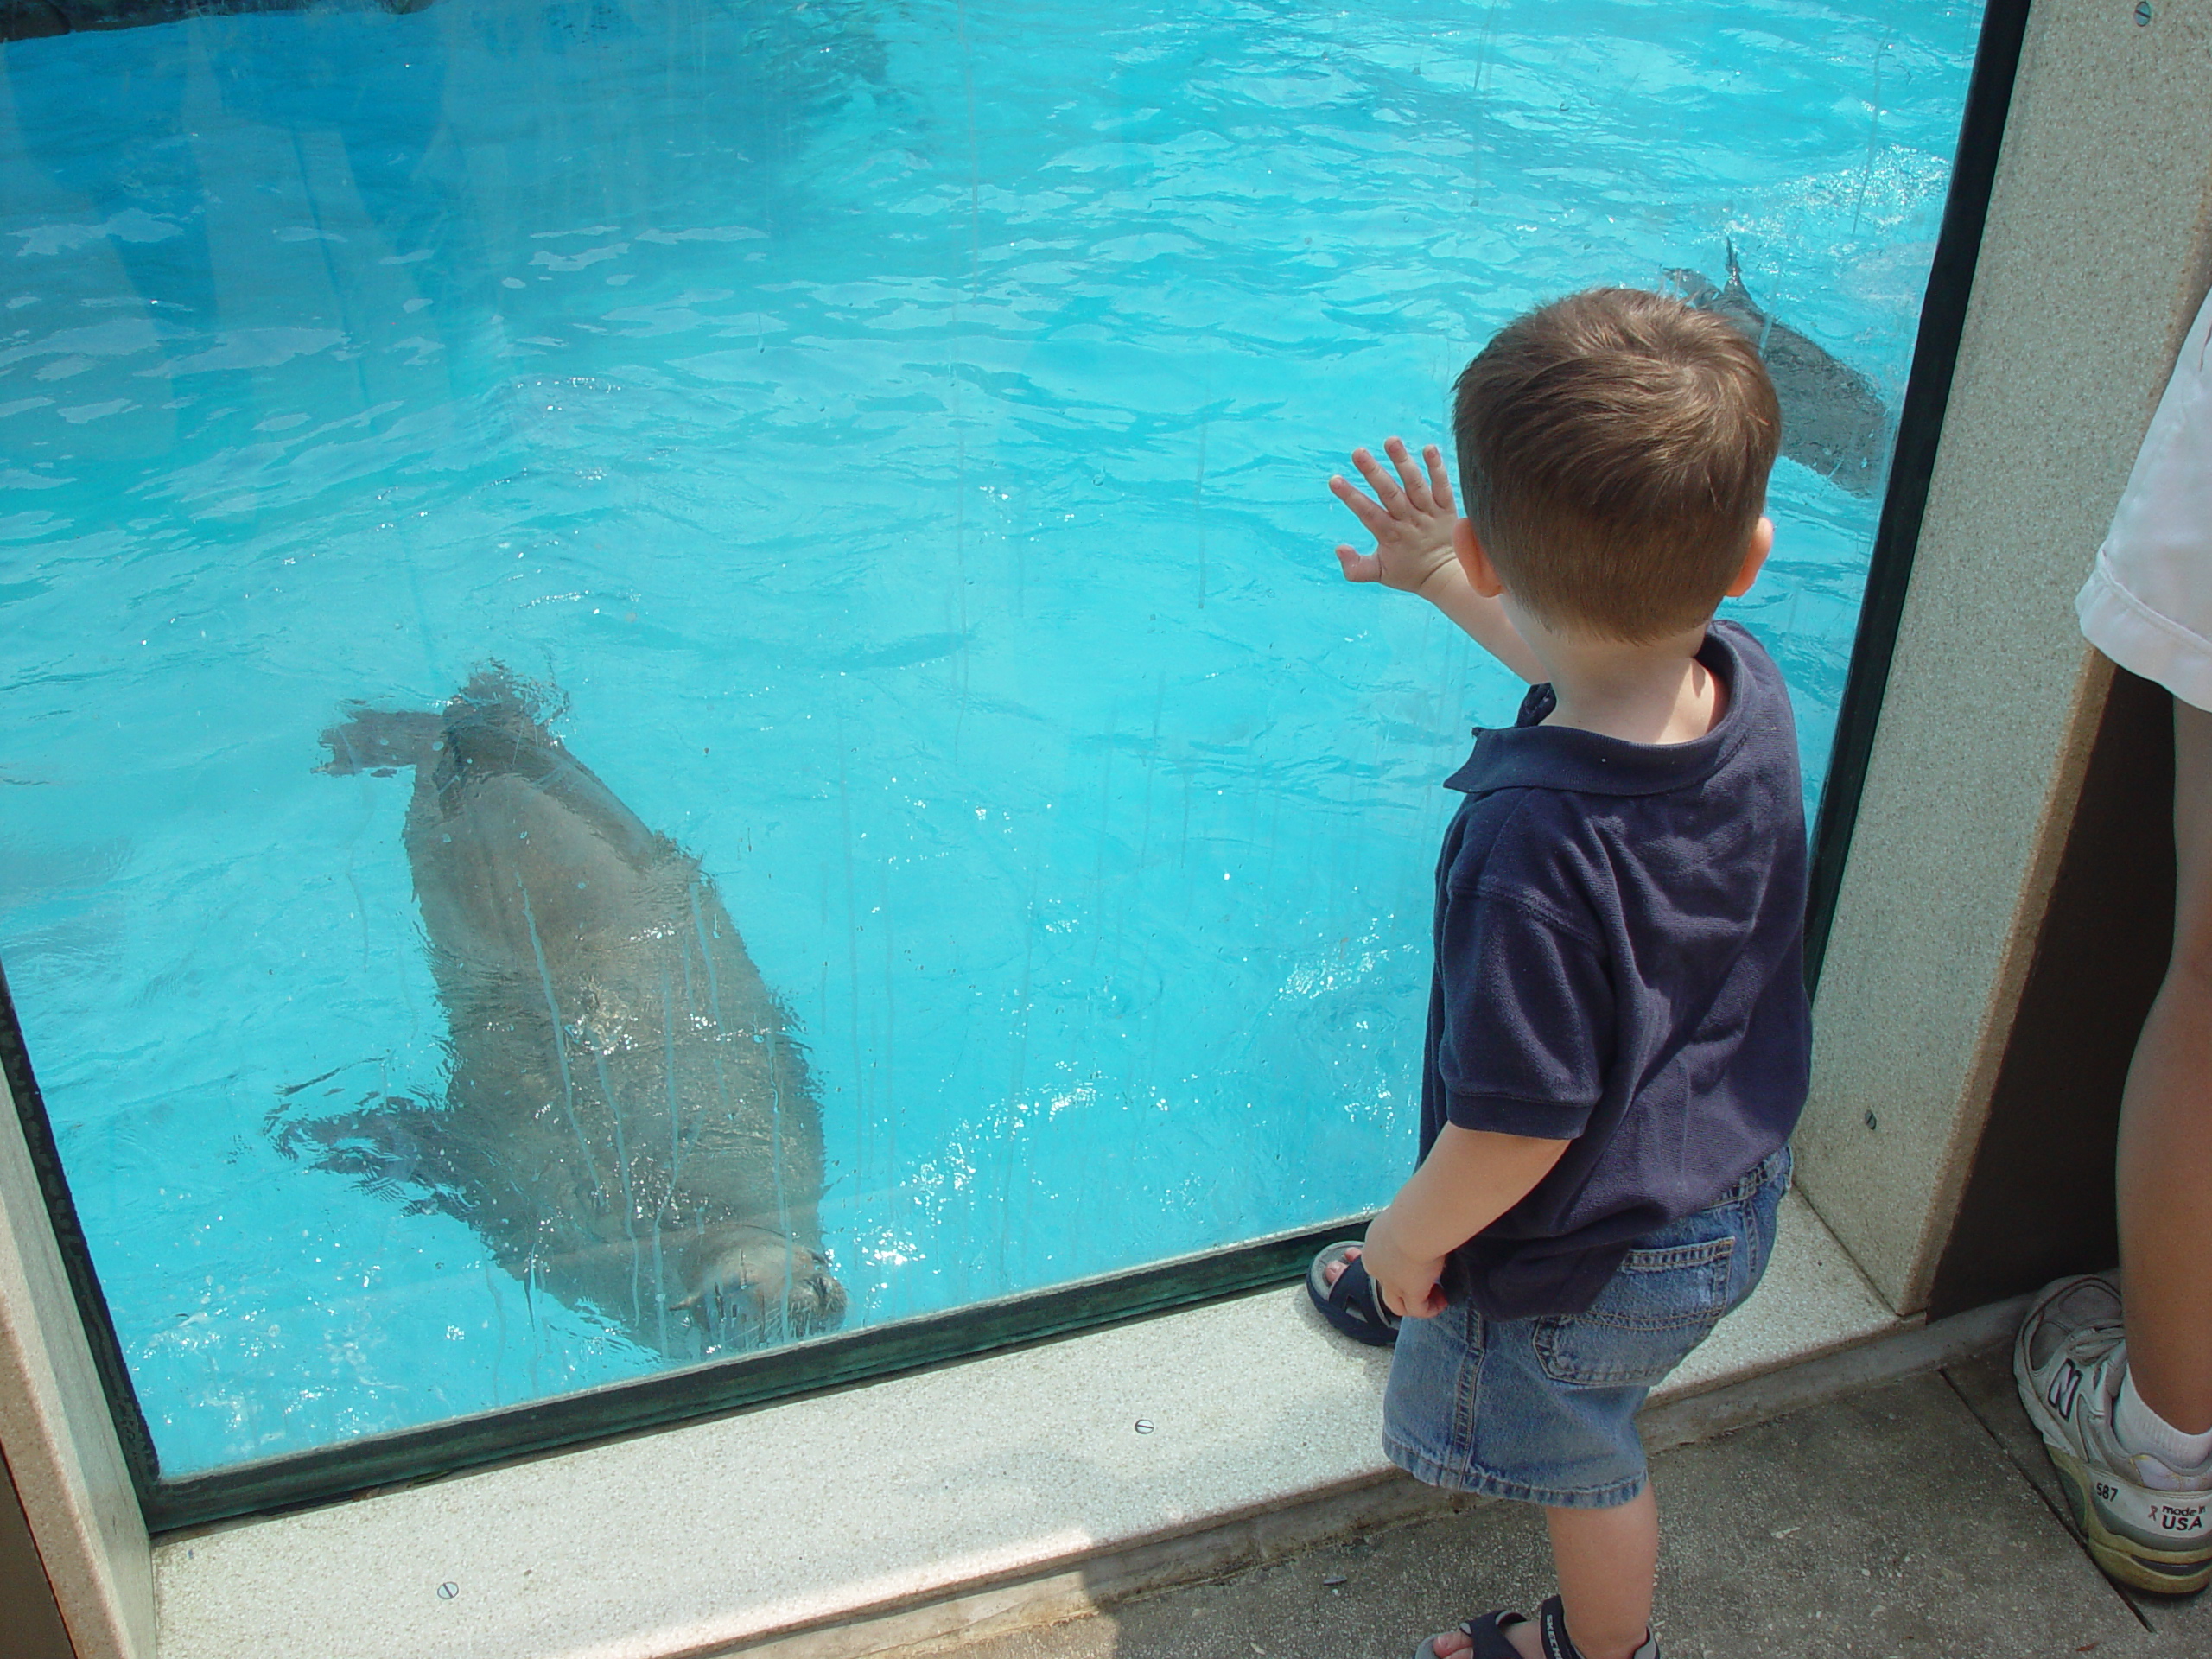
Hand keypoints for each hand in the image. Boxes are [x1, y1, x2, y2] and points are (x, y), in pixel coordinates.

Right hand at [1328, 437, 1462, 599]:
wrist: (1447, 577)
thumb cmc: (1409, 572)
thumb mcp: (1380, 574)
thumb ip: (1356, 567)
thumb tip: (1339, 549)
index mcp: (1391, 536)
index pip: (1368, 513)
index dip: (1351, 497)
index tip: (1335, 480)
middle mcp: (1410, 521)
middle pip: (1390, 494)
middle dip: (1373, 472)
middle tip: (1358, 452)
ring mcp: (1430, 513)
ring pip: (1415, 485)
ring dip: (1403, 462)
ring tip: (1391, 441)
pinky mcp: (1447, 507)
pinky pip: (1442, 486)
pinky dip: (1437, 467)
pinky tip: (1428, 447)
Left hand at [1359, 1204, 1448, 1320]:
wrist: (1416, 1222)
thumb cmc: (1415, 1208)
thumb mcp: (1406, 1212)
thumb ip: (1410, 1221)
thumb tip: (1424, 1218)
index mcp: (1374, 1242)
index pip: (1380, 1261)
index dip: (1399, 1266)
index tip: (1419, 1261)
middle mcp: (1377, 1264)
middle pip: (1385, 1285)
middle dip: (1404, 1287)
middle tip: (1427, 1282)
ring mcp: (1390, 1281)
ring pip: (1396, 1304)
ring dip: (1415, 1303)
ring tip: (1435, 1295)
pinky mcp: (1409, 1291)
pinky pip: (1417, 1310)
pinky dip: (1430, 1309)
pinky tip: (1442, 1301)